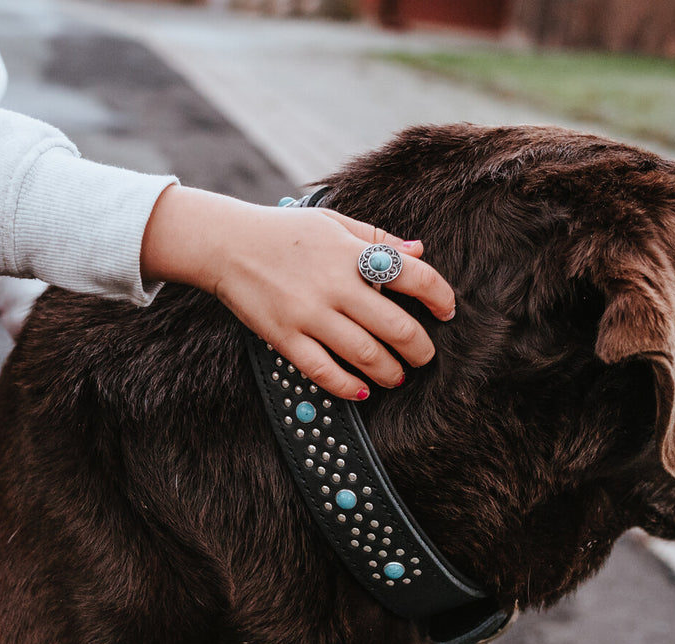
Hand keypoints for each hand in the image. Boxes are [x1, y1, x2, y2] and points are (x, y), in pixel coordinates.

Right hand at [140, 186, 454, 399]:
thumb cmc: (284, 232)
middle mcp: (334, 286)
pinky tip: (363, 390)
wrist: (227, 244)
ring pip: (366, 355)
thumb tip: (419, 252)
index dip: (440, 297)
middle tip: (424, 356)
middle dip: (420, 348)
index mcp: (351, 254)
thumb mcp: (334, 222)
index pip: (414, 276)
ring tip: (398, 376)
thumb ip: (377, 238)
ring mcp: (309, 315)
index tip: (447, 311)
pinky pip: (324, 371)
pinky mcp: (285, 337)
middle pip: (396, 326)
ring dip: (391, 371)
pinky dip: (349, 386)